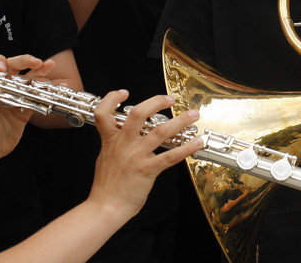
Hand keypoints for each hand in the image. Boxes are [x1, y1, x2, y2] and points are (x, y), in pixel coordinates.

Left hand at [0, 54, 55, 164]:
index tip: (2, 68)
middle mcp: (1, 88)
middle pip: (12, 67)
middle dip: (24, 61)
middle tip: (36, 62)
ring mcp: (15, 96)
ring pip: (28, 79)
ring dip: (39, 72)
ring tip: (49, 66)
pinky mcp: (27, 107)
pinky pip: (38, 96)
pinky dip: (48, 91)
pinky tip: (58, 86)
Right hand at [88, 91, 202, 221]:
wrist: (105, 207)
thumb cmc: (106, 185)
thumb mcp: (105, 157)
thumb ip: (114, 142)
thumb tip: (124, 132)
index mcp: (111, 141)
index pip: (104, 113)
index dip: (112, 99)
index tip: (124, 93)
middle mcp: (123, 145)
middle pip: (138, 114)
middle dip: (156, 102)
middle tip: (170, 99)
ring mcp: (136, 157)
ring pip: (160, 132)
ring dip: (180, 121)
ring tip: (193, 115)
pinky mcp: (147, 170)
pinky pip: (170, 156)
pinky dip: (186, 148)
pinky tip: (197, 143)